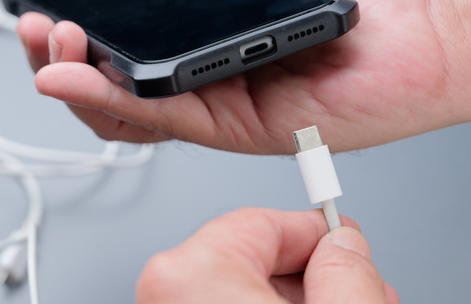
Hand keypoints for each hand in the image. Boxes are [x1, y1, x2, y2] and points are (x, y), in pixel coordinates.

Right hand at [17, 0, 470, 153]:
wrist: (430, 8)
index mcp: (211, 45)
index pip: (129, 53)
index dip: (82, 40)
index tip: (53, 13)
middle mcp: (209, 82)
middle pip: (115, 89)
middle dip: (61, 61)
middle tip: (37, 32)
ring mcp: (220, 109)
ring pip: (126, 114)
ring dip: (73, 84)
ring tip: (45, 50)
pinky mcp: (237, 128)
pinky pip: (161, 120)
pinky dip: (109, 100)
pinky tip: (72, 79)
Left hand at [135, 208, 398, 303]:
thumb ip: (345, 274)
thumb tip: (345, 249)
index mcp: (188, 274)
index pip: (260, 220)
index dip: (314, 231)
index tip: (343, 240)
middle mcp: (164, 291)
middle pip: (247, 255)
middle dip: (308, 270)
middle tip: (353, 285)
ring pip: (236, 286)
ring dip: (289, 293)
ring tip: (337, 302)